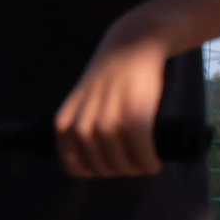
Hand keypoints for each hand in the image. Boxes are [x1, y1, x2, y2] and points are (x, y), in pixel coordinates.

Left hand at [54, 15, 171, 177]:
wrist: (130, 48)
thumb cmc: (110, 78)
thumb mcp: (82, 103)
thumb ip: (81, 125)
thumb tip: (96, 156)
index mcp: (64, 124)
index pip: (75, 167)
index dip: (96, 172)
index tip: (113, 165)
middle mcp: (82, 126)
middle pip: (102, 168)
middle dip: (121, 171)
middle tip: (136, 164)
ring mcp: (108, 122)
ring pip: (122, 164)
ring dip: (137, 169)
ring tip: (147, 162)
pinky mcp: (135, 117)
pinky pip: (142, 152)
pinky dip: (149, 162)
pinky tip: (154, 163)